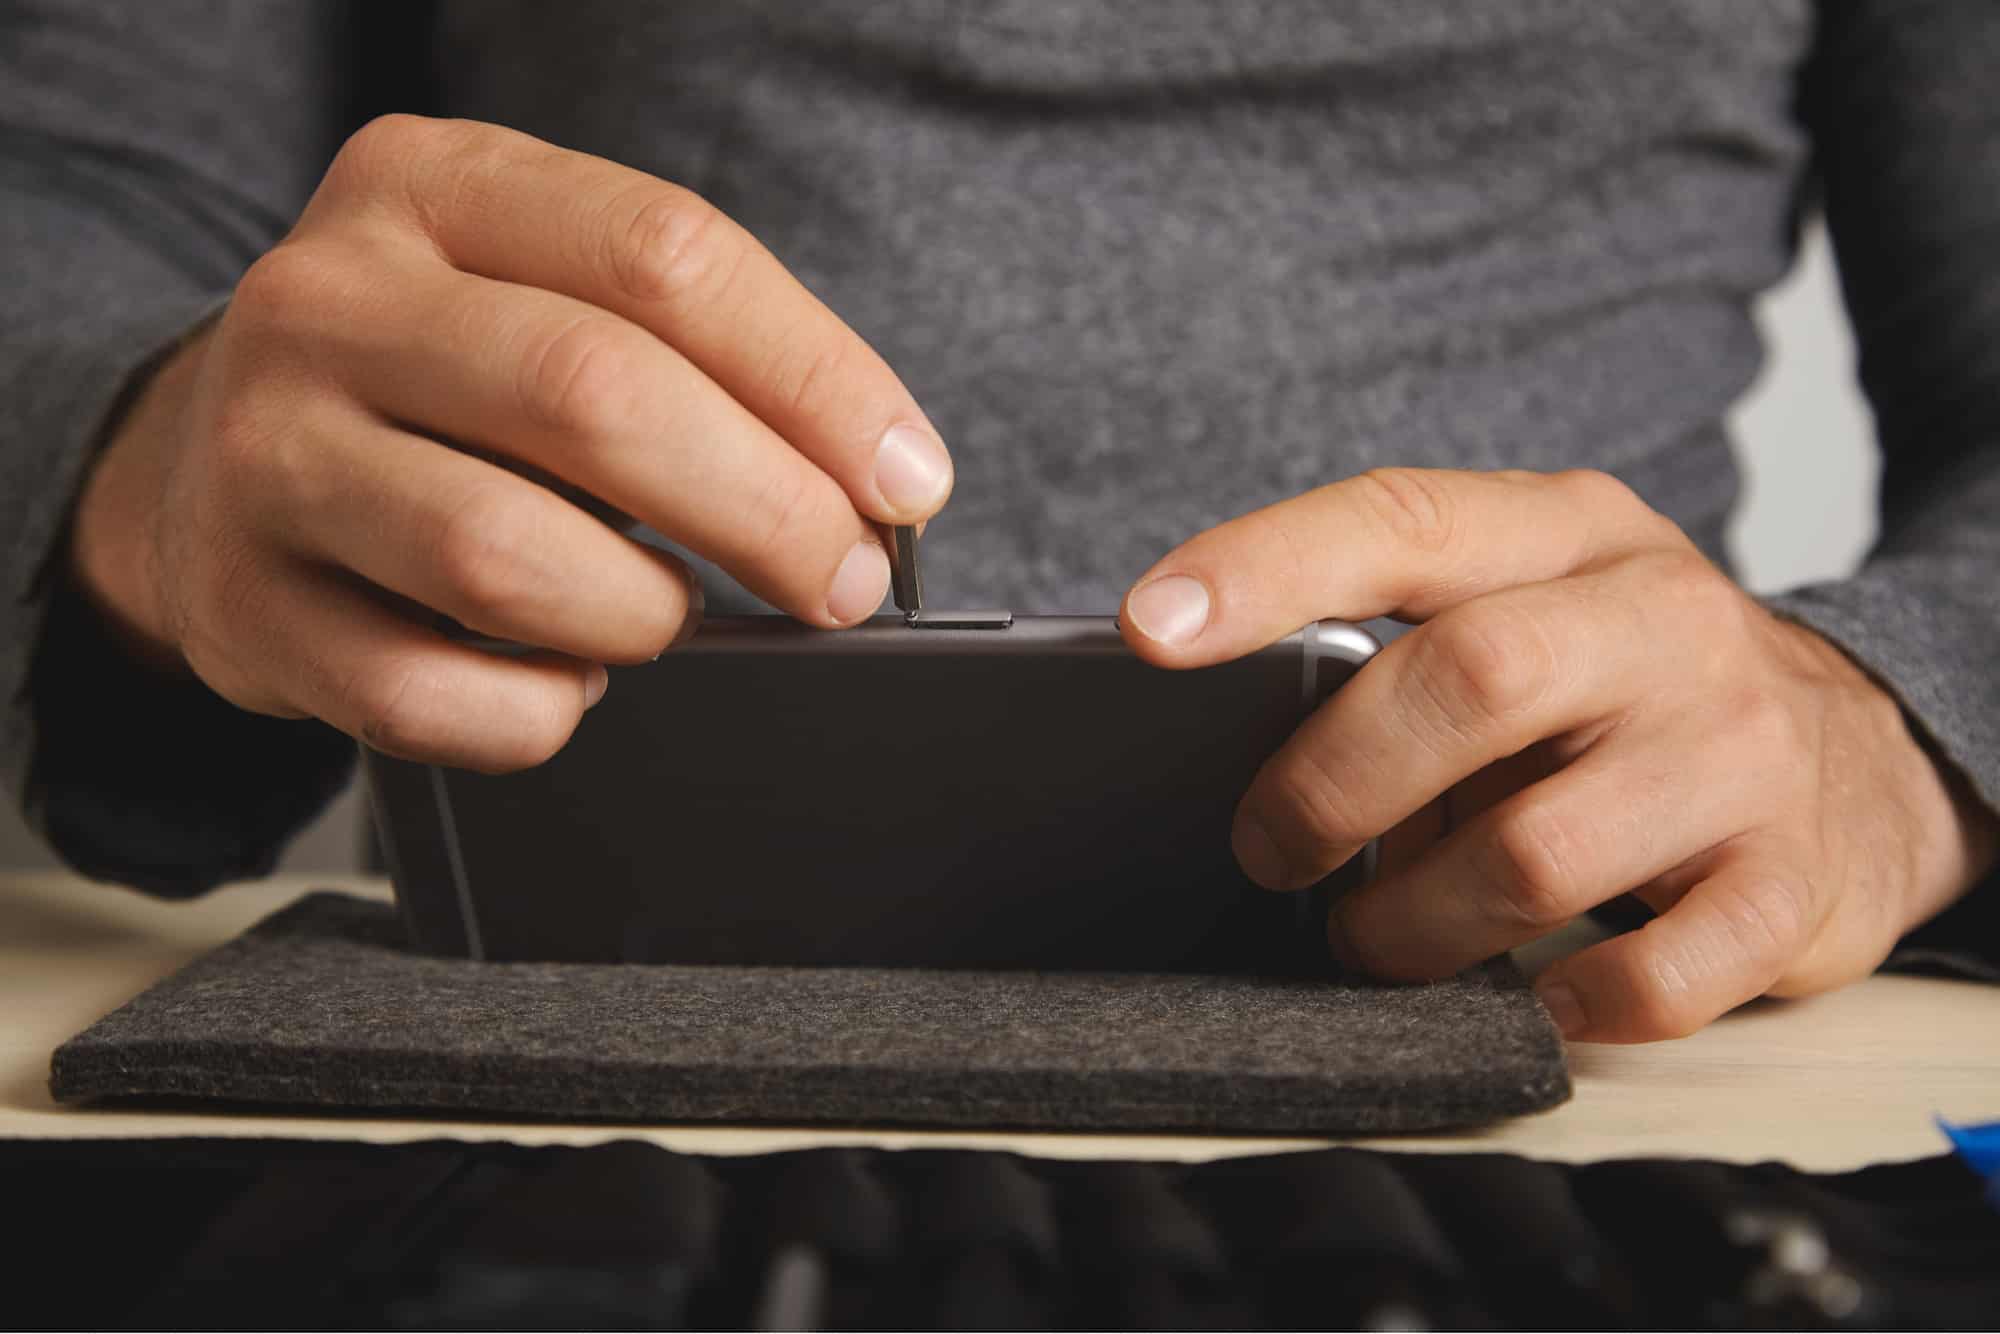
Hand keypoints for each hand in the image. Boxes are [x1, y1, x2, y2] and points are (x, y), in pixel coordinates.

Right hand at [70, 115, 951, 770]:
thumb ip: (698, 356)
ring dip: (643, 615)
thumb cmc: (440, 381)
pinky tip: (563, 676)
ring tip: (667, 613)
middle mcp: (329, 302)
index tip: (906, 480)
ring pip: (505, 559)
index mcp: (431, 186)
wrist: (208, 458)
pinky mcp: (244, 606)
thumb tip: (876, 485)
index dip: (819, 381)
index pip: (667, 257)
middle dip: (766, 513)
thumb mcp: (544, 293)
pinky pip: (429, 698)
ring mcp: (265, 454)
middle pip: (596, 399)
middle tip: (837, 578)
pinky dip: (541, 713)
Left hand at [1119, 468, 1998, 1040]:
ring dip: (1415, 923)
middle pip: (1467, 681)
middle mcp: (1659, 621)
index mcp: (1567, 534)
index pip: (1401, 521)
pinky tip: (1532, 993)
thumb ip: (1404, 653)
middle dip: (1331, 787)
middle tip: (1271, 851)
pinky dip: (1566, 1002)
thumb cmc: (1631, 684)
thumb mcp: (1531, 612)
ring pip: (1534, 853)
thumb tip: (1245, 767)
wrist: (1868, 751)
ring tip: (1377, 938)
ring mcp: (1736, 750)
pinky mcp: (1789, 881)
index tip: (1149, 627)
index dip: (1265, 568)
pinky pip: (1655, 976)